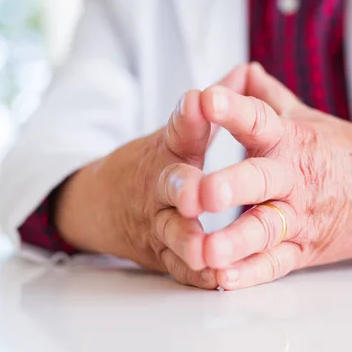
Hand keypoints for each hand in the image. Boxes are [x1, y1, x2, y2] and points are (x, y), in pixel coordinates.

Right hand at [55, 65, 249, 288]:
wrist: (104, 204)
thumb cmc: (158, 163)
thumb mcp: (179, 133)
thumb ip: (215, 107)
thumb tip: (247, 70)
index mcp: (170, 149)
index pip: (179, 128)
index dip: (190, 116)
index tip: (201, 100)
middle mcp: (161, 185)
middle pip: (170, 185)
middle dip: (184, 187)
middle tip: (199, 194)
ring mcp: (158, 222)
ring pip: (172, 232)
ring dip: (188, 241)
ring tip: (205, 250)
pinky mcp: (161, 254)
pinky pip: (179, 268)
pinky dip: (196, 275)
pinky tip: (216, 281)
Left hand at [180, 64, 351, 288]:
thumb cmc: (345, 153)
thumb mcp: (308, 119)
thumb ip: (269, 96)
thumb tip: (242, 69)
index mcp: (291, 140)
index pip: (260, 120)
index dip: (235, 110)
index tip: (208, 99)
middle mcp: (294, 178)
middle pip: (260, 180)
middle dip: (232, 185)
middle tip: (203, 191)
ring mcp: (301, 217)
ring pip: (266, 229)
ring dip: (237, 241)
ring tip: (206, 251)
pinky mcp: (305, 249)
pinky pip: (277, 263)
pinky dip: (252, 274)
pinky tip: (223, 280)